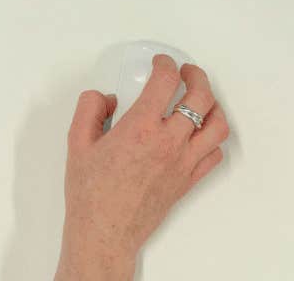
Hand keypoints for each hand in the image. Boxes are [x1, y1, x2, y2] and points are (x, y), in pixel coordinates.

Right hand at [56, 56, 229, 280]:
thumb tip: (105, 97)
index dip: (165, 64)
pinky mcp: (188, 181)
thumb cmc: (90, 192)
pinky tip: (200, 133)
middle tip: (187, 72)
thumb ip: (89, 109)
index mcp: (140, 128)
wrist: (105, 231)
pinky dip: (213, 139)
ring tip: (202, 98)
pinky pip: (214, 154)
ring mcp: (183, 162)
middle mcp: (168, 142)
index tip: (161, 62)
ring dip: (213, 105)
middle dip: (197, 76)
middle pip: (201, 97)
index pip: (165, 81)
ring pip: (217, 126)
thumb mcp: (77, 142)